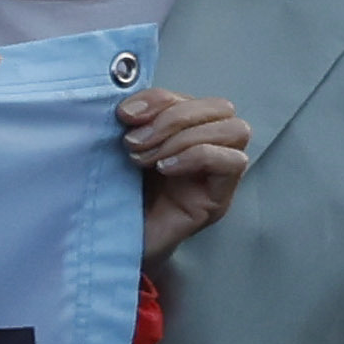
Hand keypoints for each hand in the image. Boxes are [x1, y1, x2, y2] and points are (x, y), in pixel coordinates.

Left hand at [124, 83, 250, 261]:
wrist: (109, 247)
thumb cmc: (112, 198)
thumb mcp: (117, 153)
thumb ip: (130, 125)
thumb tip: (126, 104)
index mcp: (180, 131)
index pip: (189, 96)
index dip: (159, 98)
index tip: (123, 115)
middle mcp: (206, 147)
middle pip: (219, 107)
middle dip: (172, 117)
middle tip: (132, 143)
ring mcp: (218, 173)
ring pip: (235, 129)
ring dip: (184, 137)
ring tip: (144, 159)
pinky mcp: (220, 198)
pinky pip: (233, 162)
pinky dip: (198, 156)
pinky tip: (165, 169)